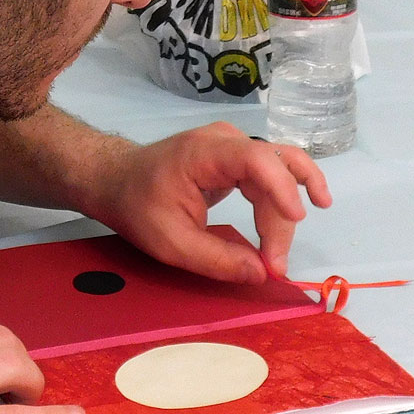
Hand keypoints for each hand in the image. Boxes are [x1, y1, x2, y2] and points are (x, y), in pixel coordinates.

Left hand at [83, 121, 331, 283]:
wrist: (116, 180)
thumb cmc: (138, 206)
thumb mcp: (171, 243)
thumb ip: (217, 260)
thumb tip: (261, 274)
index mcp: (203, 153)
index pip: (256, 158)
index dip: (281, 185)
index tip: (297, 216)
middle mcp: (225, 140)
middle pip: (274, 169)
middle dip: (282, 217)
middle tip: (275, 264)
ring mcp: (232, 145)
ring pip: (279, 170)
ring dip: (288, 208)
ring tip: (287, 247)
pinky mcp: (235, 157)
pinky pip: (269, 173)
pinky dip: (281, 199)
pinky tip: (297, 214)